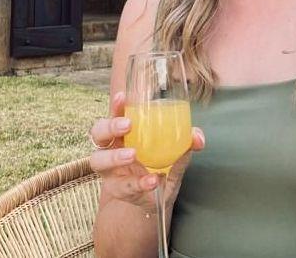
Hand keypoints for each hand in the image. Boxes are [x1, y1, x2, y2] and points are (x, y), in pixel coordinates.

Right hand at [89, 91, 203, 212]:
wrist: (156, 199)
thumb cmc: (161, 166)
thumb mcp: (175, 153)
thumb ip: (186, 144)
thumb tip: (197, 137)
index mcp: (124, 134)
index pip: (114, 115)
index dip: (116, 106)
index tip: (123, 97)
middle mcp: (112, 149)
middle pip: (98, 134)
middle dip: (110, 127)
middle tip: (128, 125)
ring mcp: (111, 171)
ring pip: (99, 160)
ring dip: (115, 156)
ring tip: (132, 154)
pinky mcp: (117, 190)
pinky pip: (123, 186)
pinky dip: (138, 182)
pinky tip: (152, 180)